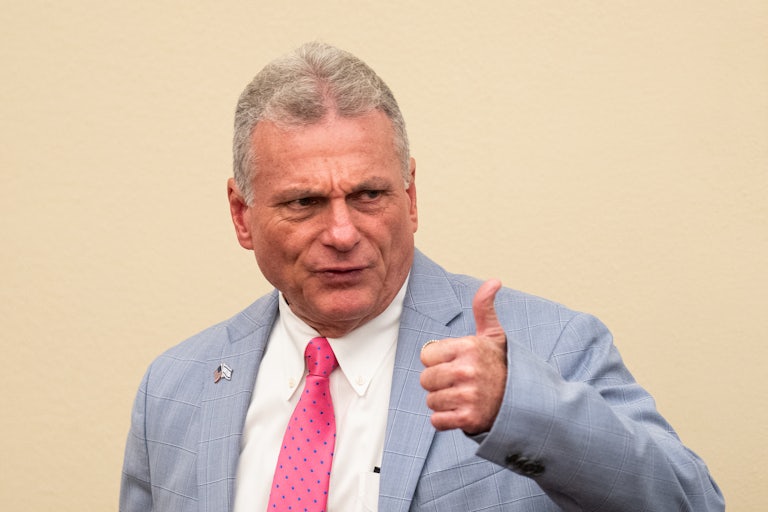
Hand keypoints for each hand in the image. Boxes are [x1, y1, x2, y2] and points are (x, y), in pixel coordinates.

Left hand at [420, 279, 507, 433]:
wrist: (523, 402)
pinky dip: (446, 420)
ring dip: (443, 402)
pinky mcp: (469, 419)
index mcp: (469, 347)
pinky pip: (437, 421)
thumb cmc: (502, 366)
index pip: (426, 355)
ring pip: (431, 400)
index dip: (437, 361)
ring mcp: (468, 395)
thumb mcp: (494, 335)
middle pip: (426, 379)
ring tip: (463, 397)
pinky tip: (462, 411)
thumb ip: (484, 308)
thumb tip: (494, 281)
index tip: (454, 363)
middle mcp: (467, 370)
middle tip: (458, 382)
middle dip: (438, 383)